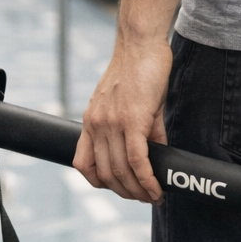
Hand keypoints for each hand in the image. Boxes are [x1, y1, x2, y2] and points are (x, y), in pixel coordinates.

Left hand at [74, 35, 172, 202]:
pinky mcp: (133, 119)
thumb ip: (140, 131)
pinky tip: (156, 187)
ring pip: (120, 171)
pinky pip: (136, 160)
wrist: (140, 43)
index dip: (101, 183)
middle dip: (126, 192)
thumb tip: (156, 155)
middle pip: (105, 174)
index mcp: (91, 122)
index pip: (84, 164)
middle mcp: (96, 125)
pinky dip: (147, 179)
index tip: (120, 188)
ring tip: (153, 195)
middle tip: (144, 197)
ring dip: (138, 190)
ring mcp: (112, 123)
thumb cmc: (138, 70)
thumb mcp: (130, 104)